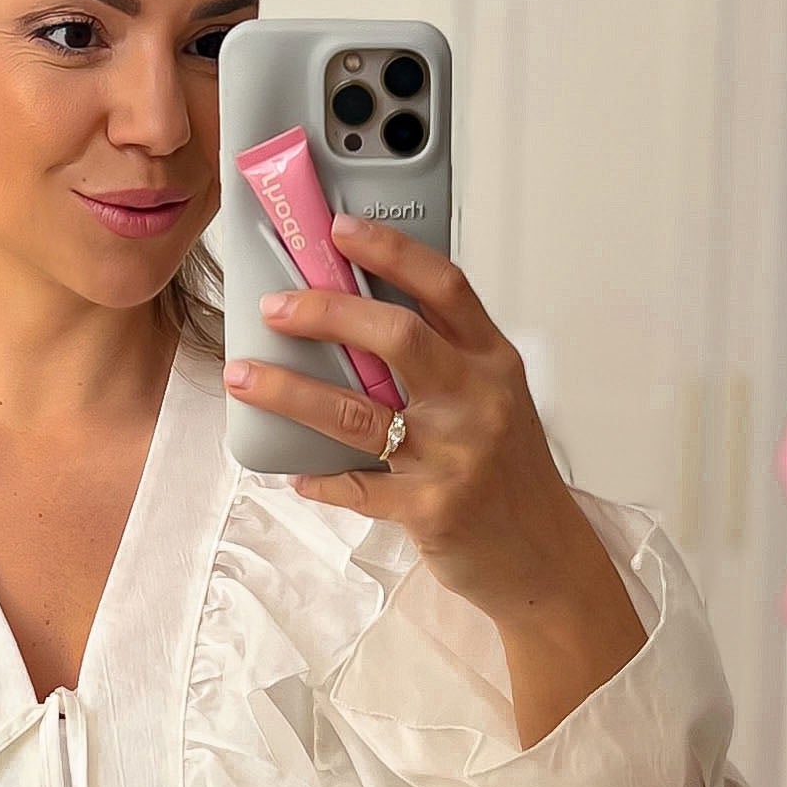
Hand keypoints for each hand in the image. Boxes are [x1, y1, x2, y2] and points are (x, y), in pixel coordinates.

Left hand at [222, 215, 622, 632]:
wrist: (543, 556)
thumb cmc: (509, 475)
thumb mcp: (495, 402)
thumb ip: (444, 363)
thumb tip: (361, 324)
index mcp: (493, 362)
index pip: (444, 287)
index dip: (391, 252)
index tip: (340, 230)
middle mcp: (478, 400)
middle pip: (397, 336)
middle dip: (327, 313)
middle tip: (276, 307)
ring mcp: (456, 455)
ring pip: (358, 413)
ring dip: (290, 392)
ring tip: (243, 378)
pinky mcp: (433, 508)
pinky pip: (359, 487)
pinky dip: (320, 479)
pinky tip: (294, 473)